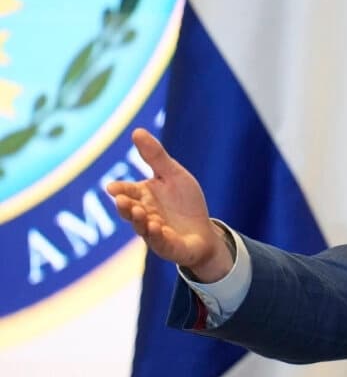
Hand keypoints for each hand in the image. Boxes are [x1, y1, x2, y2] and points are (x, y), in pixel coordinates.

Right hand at [107, 128, 234, 281]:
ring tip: (139, 212)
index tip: (113, 188)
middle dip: (126, 206)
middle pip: (131, 210)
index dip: (121, 190)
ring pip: (142, 227)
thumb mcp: (174, 175)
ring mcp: (154, 232)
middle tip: (122, 201)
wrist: (203, 232)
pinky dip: (157, 235)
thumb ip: (155, 156)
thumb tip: (136, 131)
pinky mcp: (167, 246)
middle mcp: (144, 214)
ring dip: (139, 220)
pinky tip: (156, 227)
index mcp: (144, 196)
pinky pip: (160, 241)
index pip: (128, 191)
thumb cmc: (185, 202)